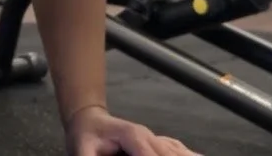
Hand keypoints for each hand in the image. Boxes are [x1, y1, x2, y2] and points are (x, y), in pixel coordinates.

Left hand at [66, 106, 198, 155]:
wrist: (89, 120)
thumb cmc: (86, 136)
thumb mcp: (82, 151)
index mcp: (131, 135)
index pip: (149, 154)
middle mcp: (148, 136)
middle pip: (169, 153)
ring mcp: (155, 139)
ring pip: (177, 151)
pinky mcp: (158, 144)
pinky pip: (178, 150)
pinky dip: (189, 154)